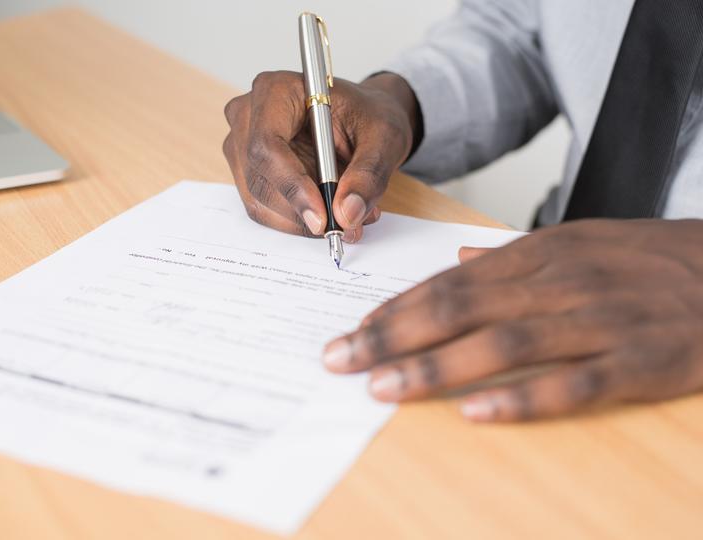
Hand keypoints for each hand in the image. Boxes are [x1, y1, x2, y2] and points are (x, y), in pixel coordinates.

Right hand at [223, 71, 420, 241]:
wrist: (363, 120)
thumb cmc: (369, 116)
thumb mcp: (384, 139)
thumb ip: (368, 175)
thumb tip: (347, 213)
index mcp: (276, 91)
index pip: (267, 145)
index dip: (292, 186)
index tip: (322, 218)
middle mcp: (249, 116)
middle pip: (260, 179)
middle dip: (302, 211)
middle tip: (345, 226)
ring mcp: (243, 146)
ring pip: (260, 201)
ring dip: (302, 220)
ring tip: (348, 216)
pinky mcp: (249, 173)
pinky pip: (265, 209)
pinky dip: (298, 220)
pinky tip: (329, 212)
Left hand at [322, 219, 702, 421]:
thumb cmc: (645, 259)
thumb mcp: (577, 241)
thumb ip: (513, 255)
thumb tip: (459, 258)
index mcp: (540, 254)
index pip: (450, 281)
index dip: (397, 307)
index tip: (353, 330)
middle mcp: (559, 283)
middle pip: (460, 308)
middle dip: (392, 335)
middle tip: (341, 359)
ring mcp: (598, 322)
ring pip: (502, 345)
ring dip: (436, 367)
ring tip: (384, 388)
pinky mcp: (637, 362)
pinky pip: (571, 384)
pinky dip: (520, 399)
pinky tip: (475, 413)